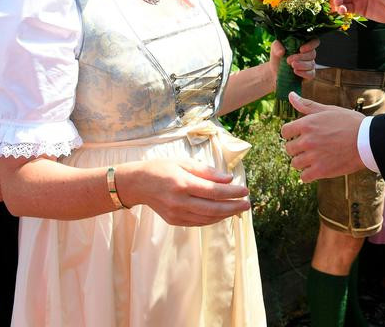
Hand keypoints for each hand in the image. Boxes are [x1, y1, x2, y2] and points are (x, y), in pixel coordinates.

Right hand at [124, 158, 250, 226]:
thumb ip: (207, 172)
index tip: (245, 191)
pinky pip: (198, 223)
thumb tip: (228, 179)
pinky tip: (222, 214)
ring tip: (237, 208)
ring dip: (225, 215)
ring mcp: (176, 214)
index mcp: (182, 183)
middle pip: (213, 209)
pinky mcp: (174, 221)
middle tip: (247, 204)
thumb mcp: (184, 162)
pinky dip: (213, 219)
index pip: (213, 191)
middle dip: (233, 207)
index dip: (231, 192)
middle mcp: (179, 201)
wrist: (138, 184)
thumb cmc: (162, 168)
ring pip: (207, 219)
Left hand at [268, 38, 319, 80]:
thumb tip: (282, 51)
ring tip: (292, 66)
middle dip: (301, 57)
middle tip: (289, 60)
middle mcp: (308, 54)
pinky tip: (296, 72)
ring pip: (312, 64)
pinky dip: (304, 73)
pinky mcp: (308, 75)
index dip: (311, 44)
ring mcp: (309, 65)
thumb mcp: (274, 49)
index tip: (301, 49)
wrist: (275, 73)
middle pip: (312, 54)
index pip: (314, 41)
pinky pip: (311, 74)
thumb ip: (276, 46)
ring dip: (302, 65)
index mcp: (303, 45)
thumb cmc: (277, 58)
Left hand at [280, 92, 366, 181]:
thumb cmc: (350, 123)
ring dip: (302, 162)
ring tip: (315, 159)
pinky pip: (304, 177)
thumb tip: (291, 95)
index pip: (285, 131)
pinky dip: (309, 175)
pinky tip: (317, 169)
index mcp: (307, 124)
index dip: (291, 134)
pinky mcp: (321, 171)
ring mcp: (313, 156)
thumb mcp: (328, 110)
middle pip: (289, 149)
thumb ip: (307, 105)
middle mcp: (307, 140)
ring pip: (295, 163)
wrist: (368, 140)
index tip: (299, 136)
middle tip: (310, 148)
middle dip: (297, 148)